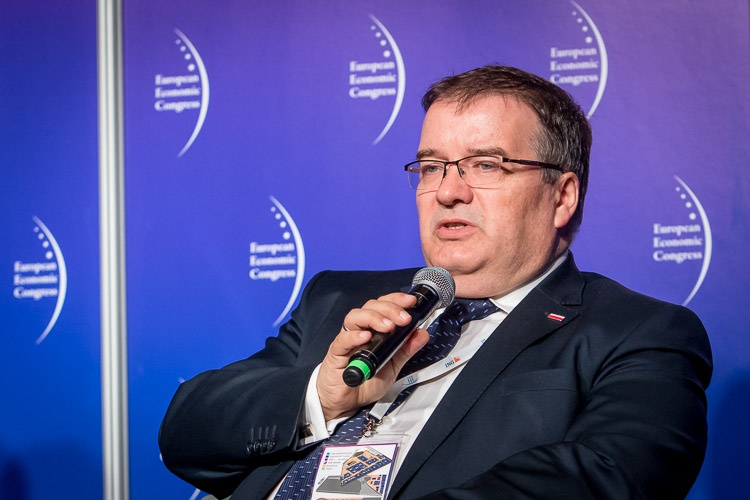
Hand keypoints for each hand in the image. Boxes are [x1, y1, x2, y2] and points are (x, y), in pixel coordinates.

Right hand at [316, 292, 429, 420]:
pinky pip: (343, 340)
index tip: (411, 302)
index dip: (396, 300)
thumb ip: (406, 350)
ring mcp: (347, 340)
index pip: (383, 306)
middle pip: (370, 307)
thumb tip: (422, 333)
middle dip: (389, 309)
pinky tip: (366, 337)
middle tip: (404, 318)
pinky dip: (354, 336)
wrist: (346, 402)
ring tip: (388, 326)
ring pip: (355, 317)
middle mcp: (359, 330)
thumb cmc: (366, 381)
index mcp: (373, 329)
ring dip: (373, 318)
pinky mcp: (336, 353)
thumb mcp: (393, 366)